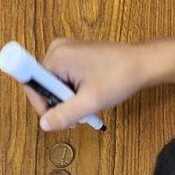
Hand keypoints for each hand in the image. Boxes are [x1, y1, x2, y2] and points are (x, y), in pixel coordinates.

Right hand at [24, 37, 147, 129]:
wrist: (142, 63)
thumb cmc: (119, 78)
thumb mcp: (90, 102)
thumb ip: (64, 115)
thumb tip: (44, 125)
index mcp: (56, 57)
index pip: (32, 86)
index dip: (42, 106)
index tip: (60, 118)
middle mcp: (57, 49)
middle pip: (42, 86)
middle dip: (58, 104)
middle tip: (79, 114)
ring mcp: (65, 50)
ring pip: (53, 84)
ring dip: (67, 100)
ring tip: (87, 104)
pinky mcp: (74, 54)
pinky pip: (62, 77)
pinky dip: (72, 91)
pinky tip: (88, 95)